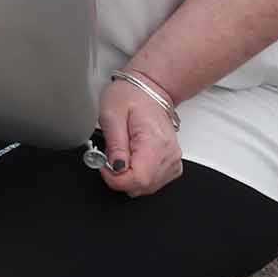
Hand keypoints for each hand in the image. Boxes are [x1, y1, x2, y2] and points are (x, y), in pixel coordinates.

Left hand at [97, 73, 183, 195]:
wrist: (149, 89)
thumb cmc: (130, 96)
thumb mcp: (111, 115)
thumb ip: (115, 144)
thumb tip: (116, 169)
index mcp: (155, 142)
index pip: (138, 179)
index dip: (115, 179)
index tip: (104, 165)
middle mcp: (169, 154)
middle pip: (143, 186)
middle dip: (121, 177)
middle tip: (112, 155)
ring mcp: (173, 160)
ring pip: (147, 187)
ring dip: (129, 177)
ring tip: (123, 153)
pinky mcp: (172, 163)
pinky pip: (154, 182)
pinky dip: (139, 175)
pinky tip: (133, 158)